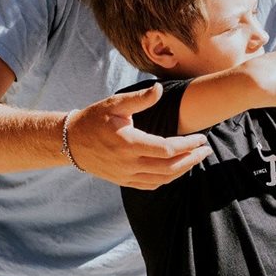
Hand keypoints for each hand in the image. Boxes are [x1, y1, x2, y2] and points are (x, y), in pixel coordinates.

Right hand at [66, 84, 211, 188]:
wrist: (70, 142)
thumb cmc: (94, 119)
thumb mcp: (114, 104)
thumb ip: (139, 99)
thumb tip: (160, 89)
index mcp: (129, 143)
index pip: (167, 148)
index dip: (188, 145)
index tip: (201, 138)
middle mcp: (128, 163)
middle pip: (170, 167)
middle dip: (192, 158)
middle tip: (206, 149)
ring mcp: (126, 175)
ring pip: (163, 179)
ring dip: (183, 170)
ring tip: (196, 158)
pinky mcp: (123, 181)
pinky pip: (151, 185)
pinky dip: (168, 179)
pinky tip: (177, 169)